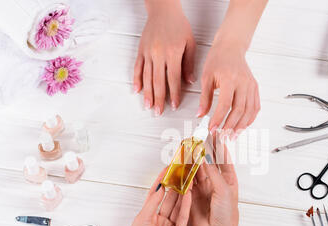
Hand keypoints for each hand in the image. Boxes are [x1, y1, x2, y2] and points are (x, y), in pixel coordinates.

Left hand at [111, 168, 191, 225]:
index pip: (157, 194)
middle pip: (170, 198)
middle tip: (182, 173)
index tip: (167, 169)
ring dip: (183, 193)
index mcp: (149, 215)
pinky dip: (186, 206)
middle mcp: (160, 220)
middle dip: (176, 185)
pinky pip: (183, 217)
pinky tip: (188, 196)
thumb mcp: (142, 218)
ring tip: (188, 180)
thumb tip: (159, 187)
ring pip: (178, 206)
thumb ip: (152, 202)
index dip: (162, 181)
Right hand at [133, 0, 195, 115]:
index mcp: (172, 53)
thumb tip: (190, 82)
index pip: (174, 79)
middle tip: (159, 112)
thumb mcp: (190, 43)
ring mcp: (148, 53)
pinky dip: (137, 80)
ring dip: (148, 94)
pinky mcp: (141, 50)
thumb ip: (189, 63)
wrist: (163, 10)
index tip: (175, 105)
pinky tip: (137, 90)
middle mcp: (159, 54)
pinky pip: (138, 67)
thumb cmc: (179, 25)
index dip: (174, 94)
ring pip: (147, 77)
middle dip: (159, 99)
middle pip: (159, 82)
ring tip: (148, 106)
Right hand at [190, 144, 241, 225]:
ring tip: (188, 145)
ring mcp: (204, 187)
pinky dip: (185, 170)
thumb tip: (205, 157)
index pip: (224, 158)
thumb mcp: (223, 189)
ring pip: (197, 169)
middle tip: (198, 136)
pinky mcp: (193, 194)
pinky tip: (182, 161)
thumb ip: (212, 172)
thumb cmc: (226, 214)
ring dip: (193, 158)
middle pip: (209, 161)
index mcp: (229, 180)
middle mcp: (216, 182)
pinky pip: (188, 179)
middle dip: (204, 149)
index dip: (219, 145)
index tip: (215, 133)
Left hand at [197, 41, 259, 139]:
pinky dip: (250, 119)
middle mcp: (243, 83)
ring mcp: (251, 85)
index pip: (225, 104)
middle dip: (230, 126)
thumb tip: (200, 115)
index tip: (212, 129)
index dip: (218, 119)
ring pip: (249, 111)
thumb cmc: (218, 60)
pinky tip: (242, 126)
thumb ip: (204, 98)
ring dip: (241, 126)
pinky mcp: (255, 88)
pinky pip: (255, 107)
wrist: (231, 48)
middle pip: (239, 110)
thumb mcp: (206, 77)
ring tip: (233, 136)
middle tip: (223, 137)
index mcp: (229, 79)